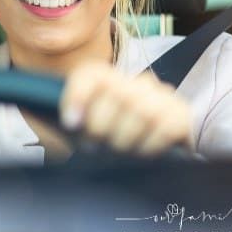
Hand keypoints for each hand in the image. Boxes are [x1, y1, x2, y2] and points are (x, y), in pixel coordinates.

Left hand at [59, 62, 194, 156]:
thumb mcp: (79, 131)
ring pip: (142, 110)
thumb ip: (62, 119)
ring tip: (119, 153)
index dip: (78, 96)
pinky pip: (167, 127)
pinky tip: (142, 154)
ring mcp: (161, 96)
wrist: (143, 156)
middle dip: (102, 127)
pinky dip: (151, 145)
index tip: (71, 124)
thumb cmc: (104, 144)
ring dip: (126, 139)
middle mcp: (134, 81)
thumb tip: (50, 114)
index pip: (90, 75)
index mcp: (104, 79)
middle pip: (117, 93)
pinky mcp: (181, 116)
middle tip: (96, 148)